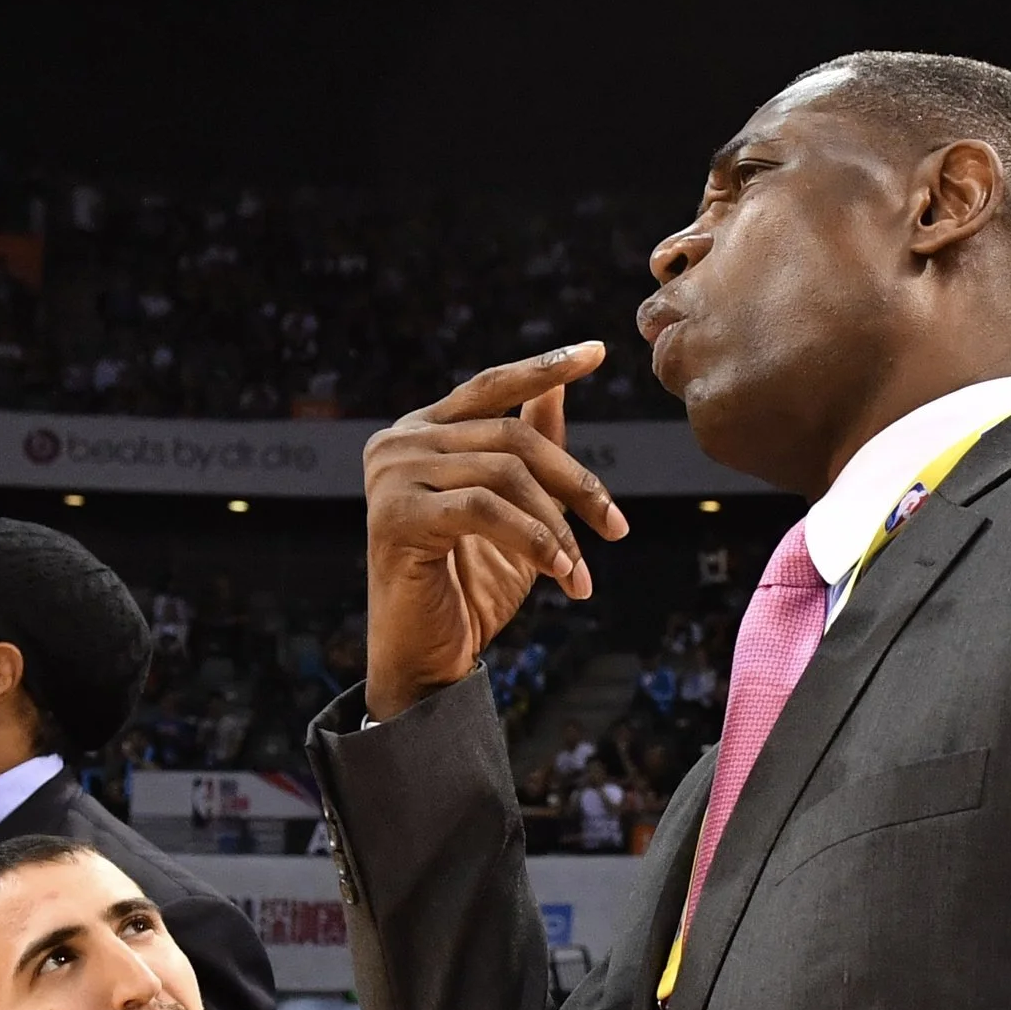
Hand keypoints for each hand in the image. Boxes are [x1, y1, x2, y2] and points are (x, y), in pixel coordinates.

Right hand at [364, 345, 628, 722]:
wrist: (429, 658)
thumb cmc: (469, 589)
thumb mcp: (517, 514)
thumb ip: (529, 452)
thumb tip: (558, 388)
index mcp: (422, 433)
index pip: (490, 387)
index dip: (544, 369)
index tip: (597, 351)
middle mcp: (399, 443)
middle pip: (511, 436)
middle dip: (575, 483)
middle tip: (618, 528)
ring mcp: (393, 475)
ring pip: (505, 474)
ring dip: (559, 528)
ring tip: (582, 573)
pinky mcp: (397, 516)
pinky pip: (485, 510)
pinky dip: (535, 540)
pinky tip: (562, 574)